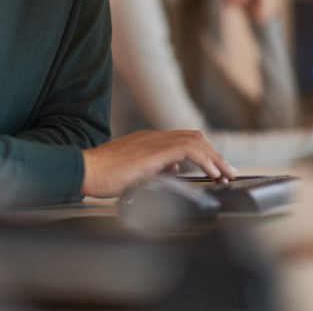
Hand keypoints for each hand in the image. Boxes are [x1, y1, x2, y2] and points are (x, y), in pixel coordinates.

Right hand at [80, 130, 236, 198]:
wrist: (85, 170)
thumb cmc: (101, 175)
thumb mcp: (133, 172)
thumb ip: (153, 168)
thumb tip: (173, 169)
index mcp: (147, 141)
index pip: (182, 140)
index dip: (203, 153)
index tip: (214, 169)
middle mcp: (153, 137)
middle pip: (193, 137)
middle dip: (214, 154)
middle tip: (227, 171)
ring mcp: (153, 141)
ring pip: (194, 140)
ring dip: (214, 157)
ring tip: (225, 174)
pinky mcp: (154, 150)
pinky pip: (188, 149)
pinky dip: (204, 160)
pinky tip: (211, 173)